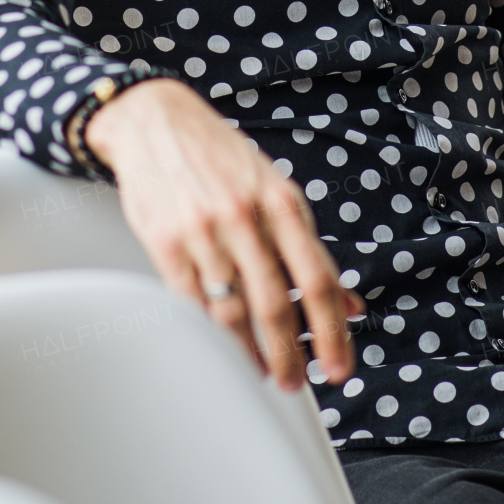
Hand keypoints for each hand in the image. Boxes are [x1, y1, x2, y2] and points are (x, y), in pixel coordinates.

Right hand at [86, 77, 361, 391]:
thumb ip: (309, 246)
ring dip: (251, 352)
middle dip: (291, 354)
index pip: (318, 279)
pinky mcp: (166, 243)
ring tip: (262, 370)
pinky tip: (222, 346)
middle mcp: (245, 216)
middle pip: (276, 304)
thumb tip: (348, 301)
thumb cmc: (219, 156)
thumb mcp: (275, 189)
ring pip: (232, 311)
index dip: (333, 331)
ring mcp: (203, 231)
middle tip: (297, 381)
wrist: (156, 121)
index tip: (339, 365)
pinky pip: (192, 303)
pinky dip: (210, 333)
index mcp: (282, 202)